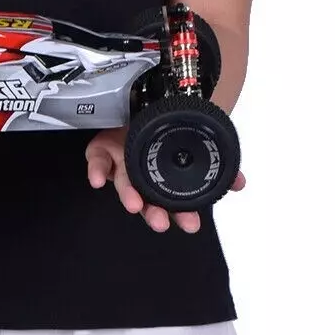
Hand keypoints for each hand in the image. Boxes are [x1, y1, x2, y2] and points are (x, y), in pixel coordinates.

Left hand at [85, 128, 244, 232]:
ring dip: (128, 196)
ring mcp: (119, 164)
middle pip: (146, 198)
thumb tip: (240, 183)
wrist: (134, 111)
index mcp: (160, 180)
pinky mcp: (101, 150)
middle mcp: (140, 176)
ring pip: (122, 184)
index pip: (172, 202)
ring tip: (136, 206)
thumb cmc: (162, 136)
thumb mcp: (192, 145)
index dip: (181, 213)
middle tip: (163, 222)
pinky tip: (96, 180)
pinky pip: (96, 160)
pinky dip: (95, 170)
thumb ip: (216, 165)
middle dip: (154, 212)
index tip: (192, 224)